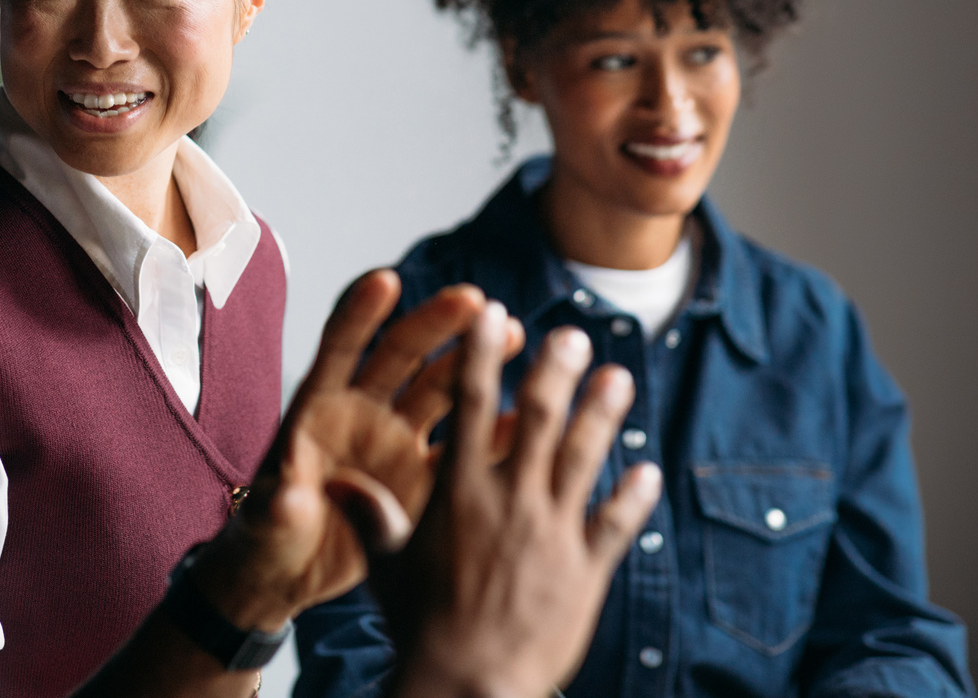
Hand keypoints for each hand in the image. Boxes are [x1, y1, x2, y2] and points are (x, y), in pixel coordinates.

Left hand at [190, 270, 520, 630]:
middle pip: (400, 356)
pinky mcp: (421, 477)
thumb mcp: (269, 526)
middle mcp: (359, 413)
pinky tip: (528, 415)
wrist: (288, 573)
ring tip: (511, 333)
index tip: (386, 280)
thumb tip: (288, 498)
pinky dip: (493, 432)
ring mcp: (395, 441)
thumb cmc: (266, 537)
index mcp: (314, 408)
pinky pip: (463, 449)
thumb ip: (280, 509)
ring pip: (440, 389)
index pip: (338, 349)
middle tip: (474, 300)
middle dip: (434, 324)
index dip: (360, 315)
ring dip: (473, 361)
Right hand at [380, 316, 662, 697]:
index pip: (471, 408)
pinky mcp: (584, 571)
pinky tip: (648, 470)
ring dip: (604, 416)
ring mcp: (552, 534)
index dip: (482, 357)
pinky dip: (633, 496)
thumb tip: (329, 480)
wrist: (469, 685)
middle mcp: (509, 502)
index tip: (492, 316)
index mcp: (459, 492)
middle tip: (572, 333)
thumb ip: (373, 516)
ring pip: (584, 460)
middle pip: (538, 421)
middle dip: (556, 372)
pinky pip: (615, 524)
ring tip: (619, 376)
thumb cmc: (420, 627)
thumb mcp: (388, 566)